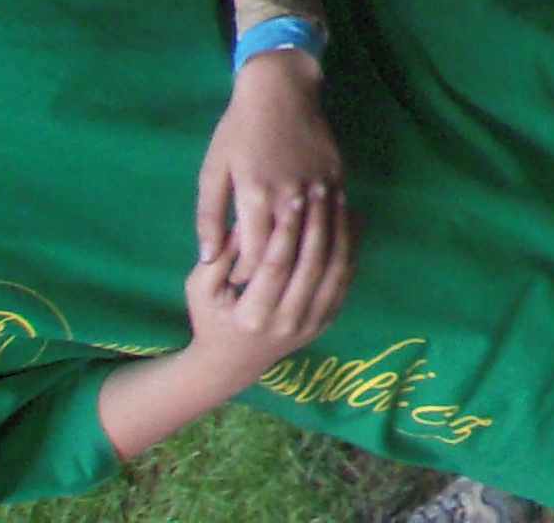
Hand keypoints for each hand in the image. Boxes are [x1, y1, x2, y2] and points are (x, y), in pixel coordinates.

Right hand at [180, 180, 353, 390]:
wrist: (231, 364)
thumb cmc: (211, 318)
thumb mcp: (201, 289)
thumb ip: (221, 256)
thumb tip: (247, 221)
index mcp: (252, 316)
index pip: (277, 265)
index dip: (288, 229)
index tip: (296, 196)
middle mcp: (286, 323)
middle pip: (312, 265)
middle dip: (319, 222)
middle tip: (321, 188)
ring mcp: (310, 325)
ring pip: (335, 272)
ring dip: (341, 231)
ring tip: (339, 198)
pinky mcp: (325, 322)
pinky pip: (345, 280)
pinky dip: (351, 248)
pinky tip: (352, 219)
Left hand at [198, 54, 347, 286]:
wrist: (281, 87)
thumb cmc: (239, 129)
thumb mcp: (213, 171)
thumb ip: (209, 216)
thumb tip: (208, 258)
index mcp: (256, 195)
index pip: (255, 255)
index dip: (245, 277)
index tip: (237, 288)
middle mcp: (291, 195)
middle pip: (288, 253)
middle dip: (275, 277)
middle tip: (265, 291)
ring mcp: (319, 185)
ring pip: (317, 239)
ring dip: (305, 261)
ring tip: (291, 278)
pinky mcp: (337, 176)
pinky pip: (336, 218)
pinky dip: (327, 238)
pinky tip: (318, 251)